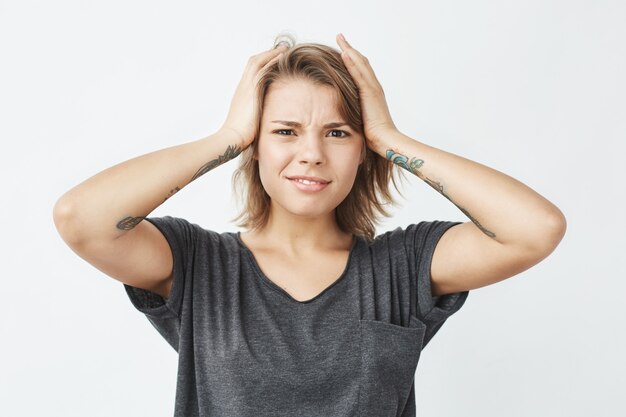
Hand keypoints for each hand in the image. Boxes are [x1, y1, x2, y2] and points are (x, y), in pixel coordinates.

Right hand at [220, 44, 287, 148]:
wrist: (232, 137)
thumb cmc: (240, 136)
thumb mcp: (249, 122)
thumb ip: (256, 117)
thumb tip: (263, 122)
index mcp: (242, 94)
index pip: (251, 73)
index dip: (262, 64)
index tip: (273, 60)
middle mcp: (243, 87)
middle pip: (253, 62)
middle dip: (267, 54)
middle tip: (280, 49)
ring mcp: (246, 87)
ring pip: (257, 62)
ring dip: (271, 54)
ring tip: (284, 49)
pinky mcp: (252, 90)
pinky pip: (262, 69)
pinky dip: (272, 61)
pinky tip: (282, 57)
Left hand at [336, 33, 398, 147]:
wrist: (385, 140)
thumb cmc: (374, 136)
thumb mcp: (361, 120)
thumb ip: (355, 112)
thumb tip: (345, 114)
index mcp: (372, 93)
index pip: (361, 71)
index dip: (352, 59)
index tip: (343, 50)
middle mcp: (374, 87)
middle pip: (362, 62)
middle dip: (350, 49)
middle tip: (340, 37)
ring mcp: (373, 89)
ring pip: (361, 64)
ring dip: (349, 49)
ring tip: (340, 38)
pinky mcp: (370, 93)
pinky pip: (359, 74)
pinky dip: (352, 62)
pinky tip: (344, 53)